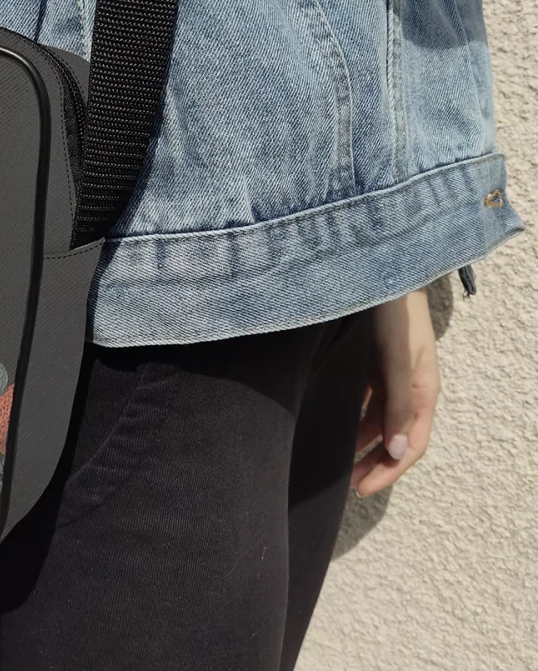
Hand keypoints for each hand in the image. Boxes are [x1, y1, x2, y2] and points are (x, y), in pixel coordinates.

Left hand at [350, 288, 439, 496]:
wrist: (385, 273)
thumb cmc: (395, 315)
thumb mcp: (395, 359)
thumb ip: (397, 402)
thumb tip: (395, 450)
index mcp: (423, 392)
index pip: (410, 445)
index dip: (389, 470)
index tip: (363, 488)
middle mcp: (410, 389)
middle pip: (394, 438)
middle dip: (375, 463)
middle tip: (349, 484)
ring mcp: (393, 377)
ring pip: (380, 421)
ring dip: (364, 444)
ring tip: (341, 462)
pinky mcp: (377, 365)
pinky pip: (368, 402)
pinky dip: (356, 419)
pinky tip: (339, 426)